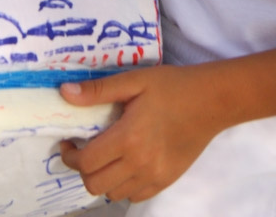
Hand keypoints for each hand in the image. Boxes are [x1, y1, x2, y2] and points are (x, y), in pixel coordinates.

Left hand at [59, 65, 220, 202]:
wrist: (211, 101)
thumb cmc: (172, 86)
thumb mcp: (135, 80)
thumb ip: (99, 90)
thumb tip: (64, 93)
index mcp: (128, 137)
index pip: (86, 162)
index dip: (69, 155)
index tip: (68, 142)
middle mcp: (139, 163)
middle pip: (95, 184)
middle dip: (83, 169)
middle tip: (84, 150)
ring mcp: (154, 175)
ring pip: (113, 194)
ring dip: (103, 178)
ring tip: (106, 156)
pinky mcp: (166, 181)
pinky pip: (134, 196)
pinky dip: (123, 185)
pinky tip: (126, 164)